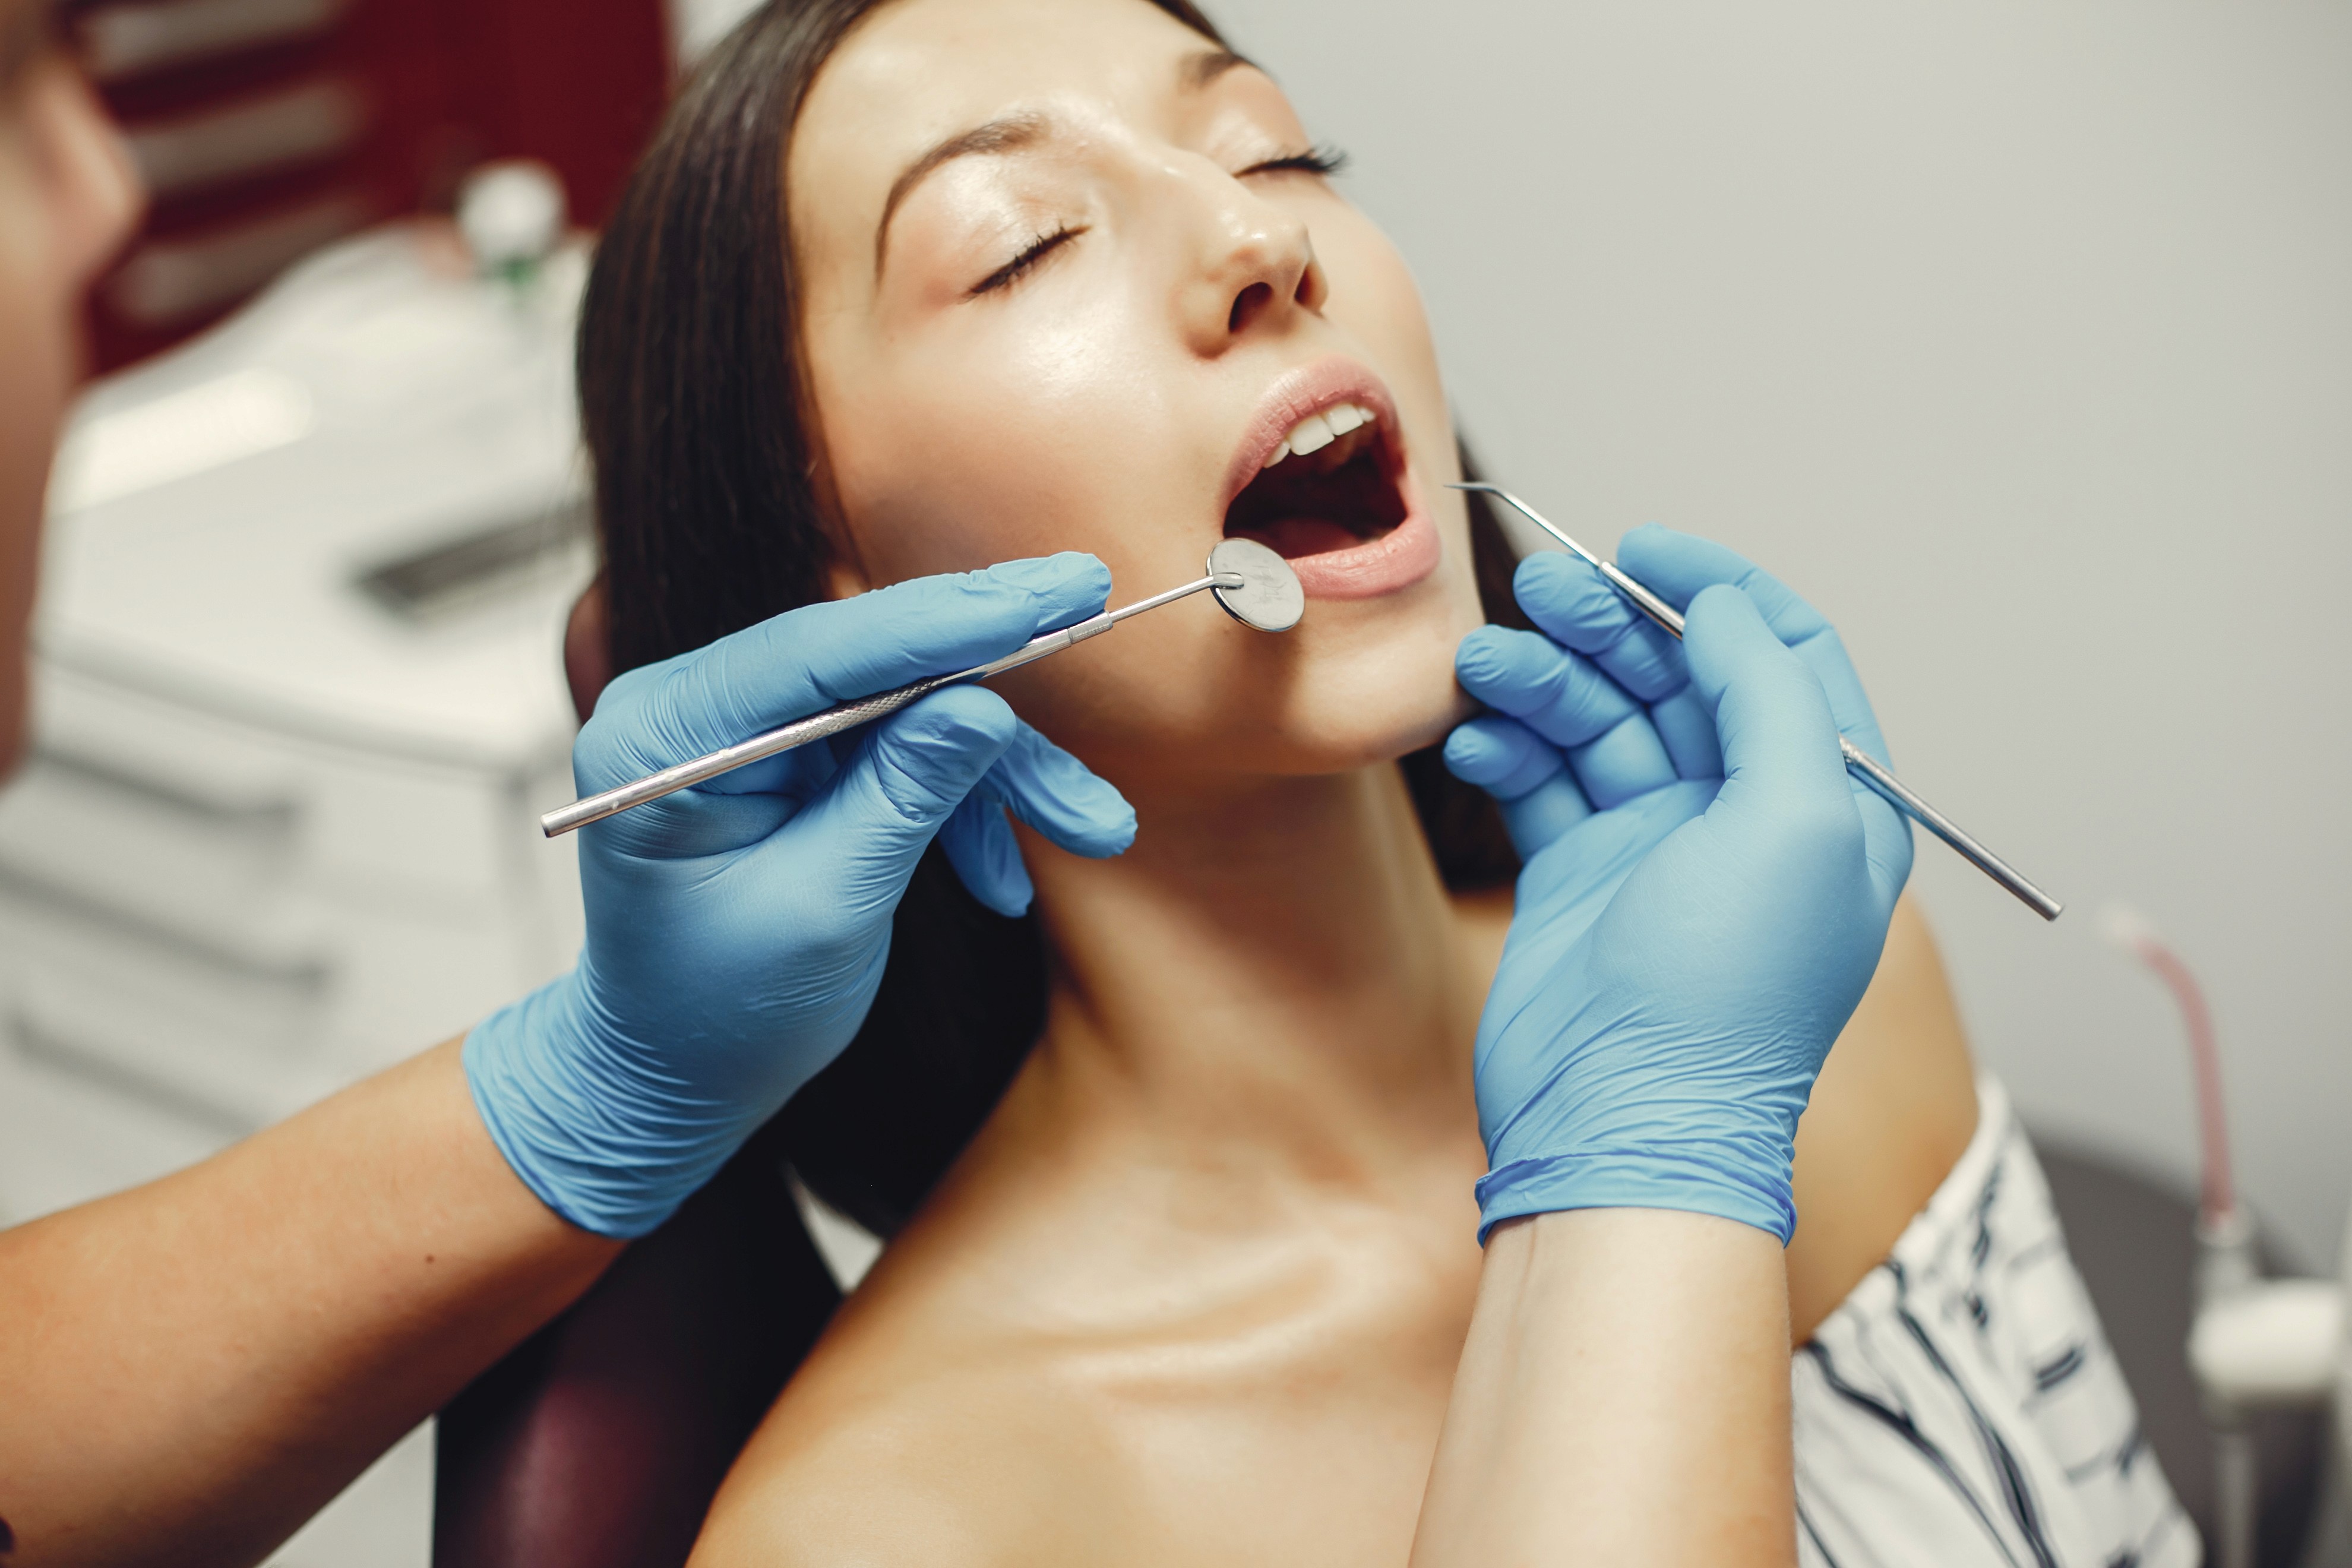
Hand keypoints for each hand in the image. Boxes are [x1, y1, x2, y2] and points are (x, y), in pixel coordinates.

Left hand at [466, 555, 1135, 1235]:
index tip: (1040, 596)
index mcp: (664, 737)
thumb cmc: (716, 1015)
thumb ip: (901, 798)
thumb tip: (983, 707)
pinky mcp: (797, 762)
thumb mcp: (824, 911)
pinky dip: (965, 810)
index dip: (938, 621)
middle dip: (990, 657)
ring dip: (1002, 772)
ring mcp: (752, 733)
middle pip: (868, 657)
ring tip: (1097, 825)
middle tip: (1091, 600)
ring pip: (905, 710)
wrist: (672, 1079)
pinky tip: (1006, 878)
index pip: (815, 650)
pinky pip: (899, 753)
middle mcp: (700, 711)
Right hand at [1444, 528, 1911, 1242]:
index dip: (1718, 588)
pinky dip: (1506, 748)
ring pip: (1598, 721)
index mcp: (1826, 803)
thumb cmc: (1728, 997)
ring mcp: (1656, 847)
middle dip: (1610, 625)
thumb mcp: (1799, 822)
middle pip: (1676, 676)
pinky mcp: (1576, 878)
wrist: (1621, 1123)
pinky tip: (1475, 738)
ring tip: (1485, 664)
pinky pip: (1540, 781)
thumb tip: (1724, 608)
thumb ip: (1772, 694)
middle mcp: (1744, 816)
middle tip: (1542, 592)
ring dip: (1542, 680)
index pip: (1783, 655)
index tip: (1646, 548)